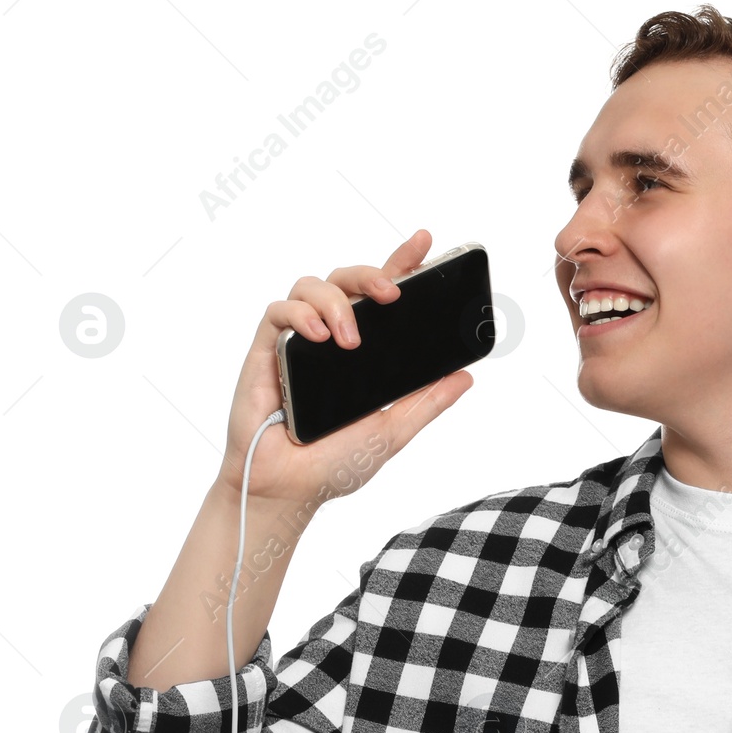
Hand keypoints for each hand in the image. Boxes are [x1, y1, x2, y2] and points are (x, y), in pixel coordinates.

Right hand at [215, 228, 474, 507]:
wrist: (287, 490)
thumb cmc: (332, 465)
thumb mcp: (392, 431)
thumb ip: (427, 402)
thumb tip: (465, 377)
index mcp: (361, 352)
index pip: (381, 298)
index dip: (400, 264)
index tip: (426, 242)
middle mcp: (329, 338)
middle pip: (346, 280)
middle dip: (370, 273)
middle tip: (391, 291)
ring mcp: (297, 342)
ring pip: (311, 286)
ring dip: (335, 302)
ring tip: (349, 339)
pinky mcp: (266, 352)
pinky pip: (278, 312)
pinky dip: (301, 315)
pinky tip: (319, 337)